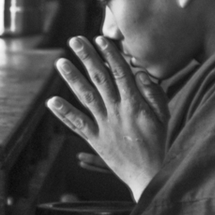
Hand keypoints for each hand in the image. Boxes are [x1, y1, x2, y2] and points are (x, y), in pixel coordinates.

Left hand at [46, 36, 168, 200]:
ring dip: (72, 78)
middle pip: (100, 79)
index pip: (120, 73)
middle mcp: (118, 112)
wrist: (151, 176)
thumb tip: (140, 72)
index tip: (100, 38)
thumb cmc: (159, 143)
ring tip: (60, 62)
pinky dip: (64, 113)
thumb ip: (154, 93)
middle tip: (74, 40)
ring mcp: (105, 126)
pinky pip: (78, 125)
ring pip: (86, 97)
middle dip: (87, 58)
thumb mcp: (163, 116)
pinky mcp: (97, 140)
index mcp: (135, 104)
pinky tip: (52, 101)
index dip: (109, 55)